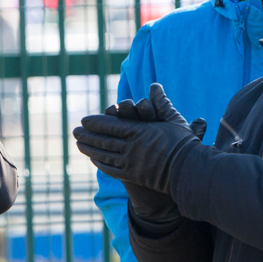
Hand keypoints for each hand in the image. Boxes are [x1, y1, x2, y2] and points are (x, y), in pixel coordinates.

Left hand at [72, 84, 205, 195]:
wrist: (188, 171)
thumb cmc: (183, 144)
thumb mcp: (173, 120)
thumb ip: (161, 103)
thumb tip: (155, 85)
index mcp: (140, 131)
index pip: (112, 125)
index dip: (95, 123)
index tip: (83, 120)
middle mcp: (131, 147)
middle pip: (103, 140)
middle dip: (87, 135)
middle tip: (74, 131)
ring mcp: (130, 163)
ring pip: (104, 155)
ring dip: (89, 149)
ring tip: (78, 144)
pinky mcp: (132, 176)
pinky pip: (111, 169)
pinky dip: (100, 163)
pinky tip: (93, 159)